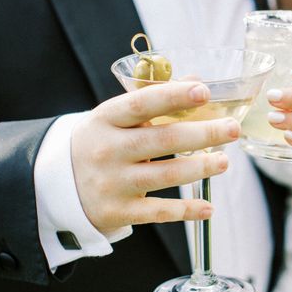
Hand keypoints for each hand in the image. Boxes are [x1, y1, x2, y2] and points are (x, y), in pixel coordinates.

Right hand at [71, 81, 239, 231]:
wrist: (58, 185)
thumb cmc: (101, 142)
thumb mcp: (116, 117)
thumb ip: (155, 99)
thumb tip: (196, 79)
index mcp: (105, 119)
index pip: (142, 103)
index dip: (174, 96)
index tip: (204, 91)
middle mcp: (107, 149)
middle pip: (161, 139)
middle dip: (202, 134)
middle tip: (233, 129)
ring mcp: (112, 182)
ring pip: (163, 175)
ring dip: (199, 168)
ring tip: (224, 161)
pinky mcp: (117, 211)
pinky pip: (158, 211)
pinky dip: (186, 211)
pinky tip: (208, 207)